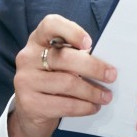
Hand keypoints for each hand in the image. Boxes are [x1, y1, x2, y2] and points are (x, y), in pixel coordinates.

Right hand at [8, 14, 115, 136]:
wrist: (30, 111)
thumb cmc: (53, 80)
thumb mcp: (60, 63)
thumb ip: (76, 56)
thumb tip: (106, 66)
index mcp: (38, 40)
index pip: (51, 25)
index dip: (72, 31)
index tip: (90, 43)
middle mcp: (27, 57)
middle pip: (65, 58)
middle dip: (93, 67)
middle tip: (111, 76)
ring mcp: (25, 80)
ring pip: (67, 83)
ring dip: (92, 91)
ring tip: (106, 96)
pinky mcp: (29, 103)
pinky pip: (64, 104)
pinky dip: (84, 107)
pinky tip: (93, 107)